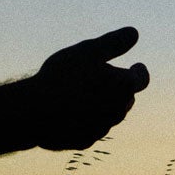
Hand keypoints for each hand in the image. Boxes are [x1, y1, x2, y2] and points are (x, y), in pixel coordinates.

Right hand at [27, 27, 149, 150]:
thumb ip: (114, 42)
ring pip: (109, 115)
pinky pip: (89, 128)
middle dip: (119, 89)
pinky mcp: (84, 142)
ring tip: (85, 94)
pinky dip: (85, 120)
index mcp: (123, 87)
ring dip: (103, 105)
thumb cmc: (62, 77)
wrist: (33, 112)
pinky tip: (68, 112)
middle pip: (125, 98)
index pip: (142, 79)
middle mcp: (117, 111)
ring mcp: (100, 129)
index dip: (139, 71)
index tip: (136, 65)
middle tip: (105, 79)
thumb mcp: (88, 51)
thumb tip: (134, 33)